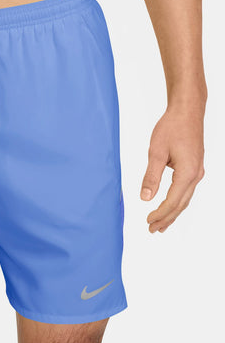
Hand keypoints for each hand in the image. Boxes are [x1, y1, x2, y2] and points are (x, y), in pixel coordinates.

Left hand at [141, 107, 204, 232]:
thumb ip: (151, 177)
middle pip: (181, 204)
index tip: (147, 222)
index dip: (160, 214)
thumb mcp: (156, 152)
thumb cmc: (171, 128)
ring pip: (185, 199)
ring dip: (172, 213)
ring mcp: (197, 172)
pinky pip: (186, 191)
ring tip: (160, 226)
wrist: (187, 111)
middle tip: (152, 231)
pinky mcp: (194, 168)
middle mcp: (196, 175)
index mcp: (187, 172)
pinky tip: (169, 208)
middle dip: (166, 219)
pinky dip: (177, 202)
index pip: (172, 201)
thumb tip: (145, 198)